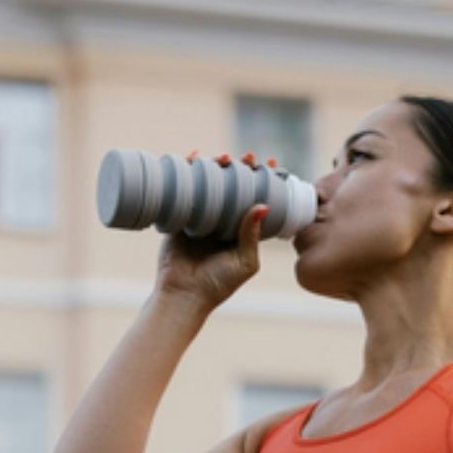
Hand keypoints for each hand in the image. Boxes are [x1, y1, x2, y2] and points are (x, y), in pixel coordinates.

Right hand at [153, 150, 278, 307]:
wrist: (183, 295)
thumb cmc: (218, 284)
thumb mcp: (244, 261)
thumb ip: (252, 235)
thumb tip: (263, 205)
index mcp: (241, 233)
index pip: (255, 201)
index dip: (264, 183)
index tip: (272, 166)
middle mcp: (222, 223)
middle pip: (234, 188)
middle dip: (241, 170)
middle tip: (249, 157)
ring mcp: (201, 218)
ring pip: (211, 185)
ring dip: (217, 167)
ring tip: (225, 157)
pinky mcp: (180, 217)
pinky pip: (185, 190)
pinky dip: (189, 173)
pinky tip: (194, 158)